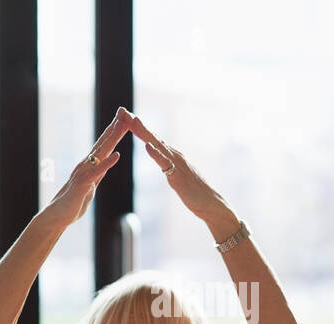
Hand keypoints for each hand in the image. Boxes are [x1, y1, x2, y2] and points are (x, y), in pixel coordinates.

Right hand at [42, 107, 130, 228]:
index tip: (125, 118)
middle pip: (104, 142)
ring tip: (122, 125)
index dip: (114, 131)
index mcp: (91, 165)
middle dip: (114, 127)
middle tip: (124, 111)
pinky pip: (97, 172)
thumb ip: (98, 174)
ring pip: (101, 152)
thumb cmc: (75, 202)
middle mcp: (86, 164)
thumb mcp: (91, 185)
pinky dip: (108, 163)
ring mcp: (84, 173)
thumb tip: (104, 165)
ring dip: (112, 139)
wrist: (58, 215)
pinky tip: (117, 155)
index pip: (105, 144)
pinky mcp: (84, 184)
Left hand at [130, 115, 238, 233]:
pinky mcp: (178, 176)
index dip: (138, 127)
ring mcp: (177, 164)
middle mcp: (175, 155)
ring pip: (158, 145)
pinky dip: (156, 154)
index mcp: (173, 155)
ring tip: (133, 120)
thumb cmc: (194, 192)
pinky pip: (165, 163)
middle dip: (137, 124)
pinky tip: (147, 147)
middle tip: (122, 110)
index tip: (124, 116)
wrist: (210, 204)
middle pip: (152, 137)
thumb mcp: (177, 173)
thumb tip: (160, 154)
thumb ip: (168, 162)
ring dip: (144, 133)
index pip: (152, 138)